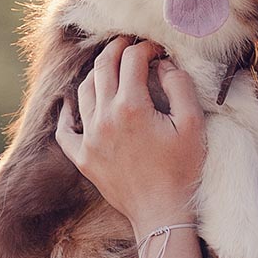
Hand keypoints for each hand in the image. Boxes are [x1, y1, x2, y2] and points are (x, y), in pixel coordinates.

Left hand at [55, 36, 206, 236]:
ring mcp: (89, 139)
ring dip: (97, 72)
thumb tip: (163, 64)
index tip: (158, 50)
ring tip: (112, 68)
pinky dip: (67, 112)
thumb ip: (179, 86)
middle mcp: (104, 118)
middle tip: (130, 43)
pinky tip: (71, 103)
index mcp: (132, 107)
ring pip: (84, 90)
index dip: (146, 48)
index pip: (132, 59)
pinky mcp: (82, 158)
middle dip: (117, 49)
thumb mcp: (193, 124)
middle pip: (103, 67)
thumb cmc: (183, 170)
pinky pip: (64, 129)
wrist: (163, 214)